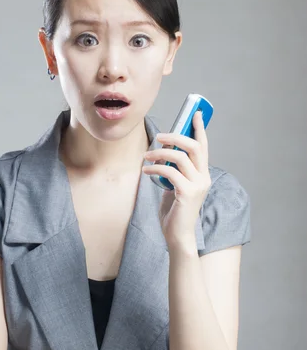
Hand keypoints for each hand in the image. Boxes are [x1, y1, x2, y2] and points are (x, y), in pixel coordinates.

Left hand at [142, 111, 210, 248]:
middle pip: (194, 146)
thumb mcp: (176, 185)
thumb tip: (165, 149)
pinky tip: (145, 170)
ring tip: (146, 156)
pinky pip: (169, 172)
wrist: (178, 236)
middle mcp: (204, 178)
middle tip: (158, 136)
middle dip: (175, 136)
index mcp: (202, 174)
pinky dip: (155, 168)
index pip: (204, 146)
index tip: (196, 113)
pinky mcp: (187, 193)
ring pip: (180, 157)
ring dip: (160, 153)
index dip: (200, 129)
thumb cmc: (175, 211)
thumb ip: (175, 169)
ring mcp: (197, 185)